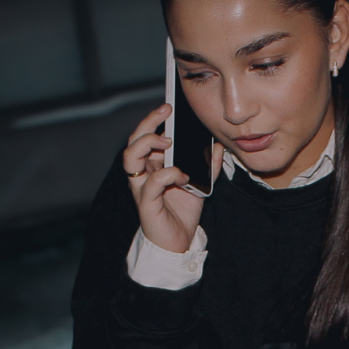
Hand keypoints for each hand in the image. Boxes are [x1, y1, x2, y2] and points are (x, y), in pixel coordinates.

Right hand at [122, 105, 223, 253]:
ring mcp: (142, 186)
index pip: (147, 136)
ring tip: (167, 141)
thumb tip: (218, 145)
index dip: (154, 120)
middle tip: (165, 112)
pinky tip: (182, 176)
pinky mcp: (146, 202)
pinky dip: (167, 174)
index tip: (169, 107)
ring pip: (131, 157)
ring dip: (148, 144)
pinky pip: (152, 183)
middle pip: (134, 140)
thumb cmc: (183, 212)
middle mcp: (143, 173)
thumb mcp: (201, 183)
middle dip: (147, 122)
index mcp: (153, 165)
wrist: (179, 242)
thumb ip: (209, 165)